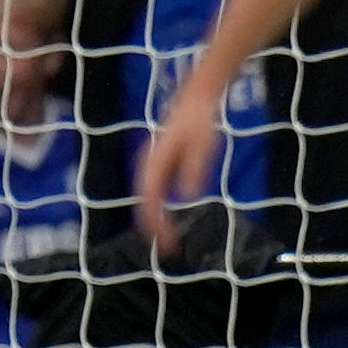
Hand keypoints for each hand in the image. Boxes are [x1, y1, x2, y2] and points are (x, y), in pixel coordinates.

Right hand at [134, 86, 222, 245]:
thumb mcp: (204, 146)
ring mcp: (150, 163)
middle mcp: (146, 164)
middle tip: (167, 248)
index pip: (150, 200)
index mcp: (155, 162)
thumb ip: (195, 170)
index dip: (156, 223)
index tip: (167, 240)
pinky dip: (156, 207)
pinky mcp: (157, 163)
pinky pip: (152, 190)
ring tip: (165, 238)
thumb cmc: (200, 122)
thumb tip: (188, 196)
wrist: (195, 100)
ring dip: (153, 218)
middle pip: (143, 202)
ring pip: (146, 197)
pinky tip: (167, 219)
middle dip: (152, 226)